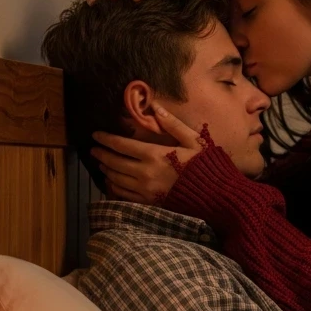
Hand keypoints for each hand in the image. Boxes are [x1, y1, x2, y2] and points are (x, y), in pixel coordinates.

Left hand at [90, 107, 217, 203]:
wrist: (217, 195)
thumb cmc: (206, 165)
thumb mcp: (193, 140)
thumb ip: (172, 124)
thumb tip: (155, 107)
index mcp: (154, 155)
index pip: (121, 145)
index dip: (106, 139)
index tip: (96, 135)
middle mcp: (145, 173)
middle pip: (114, 162)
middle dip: (101, 154)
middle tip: (93, 149)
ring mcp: (145, 190)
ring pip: (116, 179)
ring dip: (106, 170)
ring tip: (102, 164)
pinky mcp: (149, 203)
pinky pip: (124, 195)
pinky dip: (114, 188)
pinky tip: (111, 183)